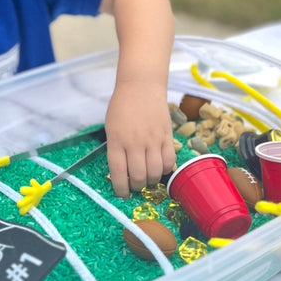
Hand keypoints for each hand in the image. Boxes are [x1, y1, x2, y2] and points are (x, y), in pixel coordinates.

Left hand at [105, 80, 174, 197]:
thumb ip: (116, 148)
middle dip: (135, 187)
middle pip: (138, 176)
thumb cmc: (122, 105)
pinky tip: (159, 166)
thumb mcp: (111, 127)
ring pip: (155, 172)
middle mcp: (135, 142)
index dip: (120, 188)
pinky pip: (169, 161)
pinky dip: (164, 169)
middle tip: (134, 186)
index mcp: (117, 140)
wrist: (141, 86)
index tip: (122, 194)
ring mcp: (153, 140)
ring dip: (150, 180)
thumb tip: (122, 171)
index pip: (118, 172)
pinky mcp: (167, 136)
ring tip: (146, 178)